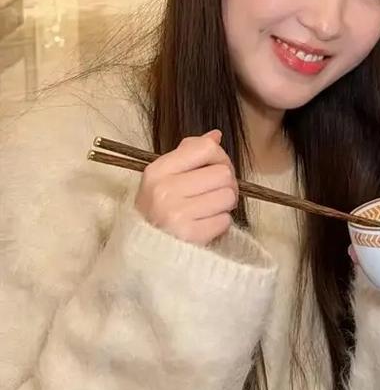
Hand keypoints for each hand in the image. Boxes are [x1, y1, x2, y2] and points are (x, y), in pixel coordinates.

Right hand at [134, 130, 238, 246]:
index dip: (220, 157)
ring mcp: (176, 214)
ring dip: (224, 205)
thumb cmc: (156, 211)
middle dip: (225, 184)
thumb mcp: (162, 178)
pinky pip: (225, 221)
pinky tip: (204, 226)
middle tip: (214, 194)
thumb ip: (189, 154)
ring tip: (207, 211)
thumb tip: (216, 135)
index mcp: (157, 171)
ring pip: (228, 196)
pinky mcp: (189, 236)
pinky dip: (219, 224)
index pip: (206, 148)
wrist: (141, 254)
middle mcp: (164, 190)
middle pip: (223, 173)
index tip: (214, 169)